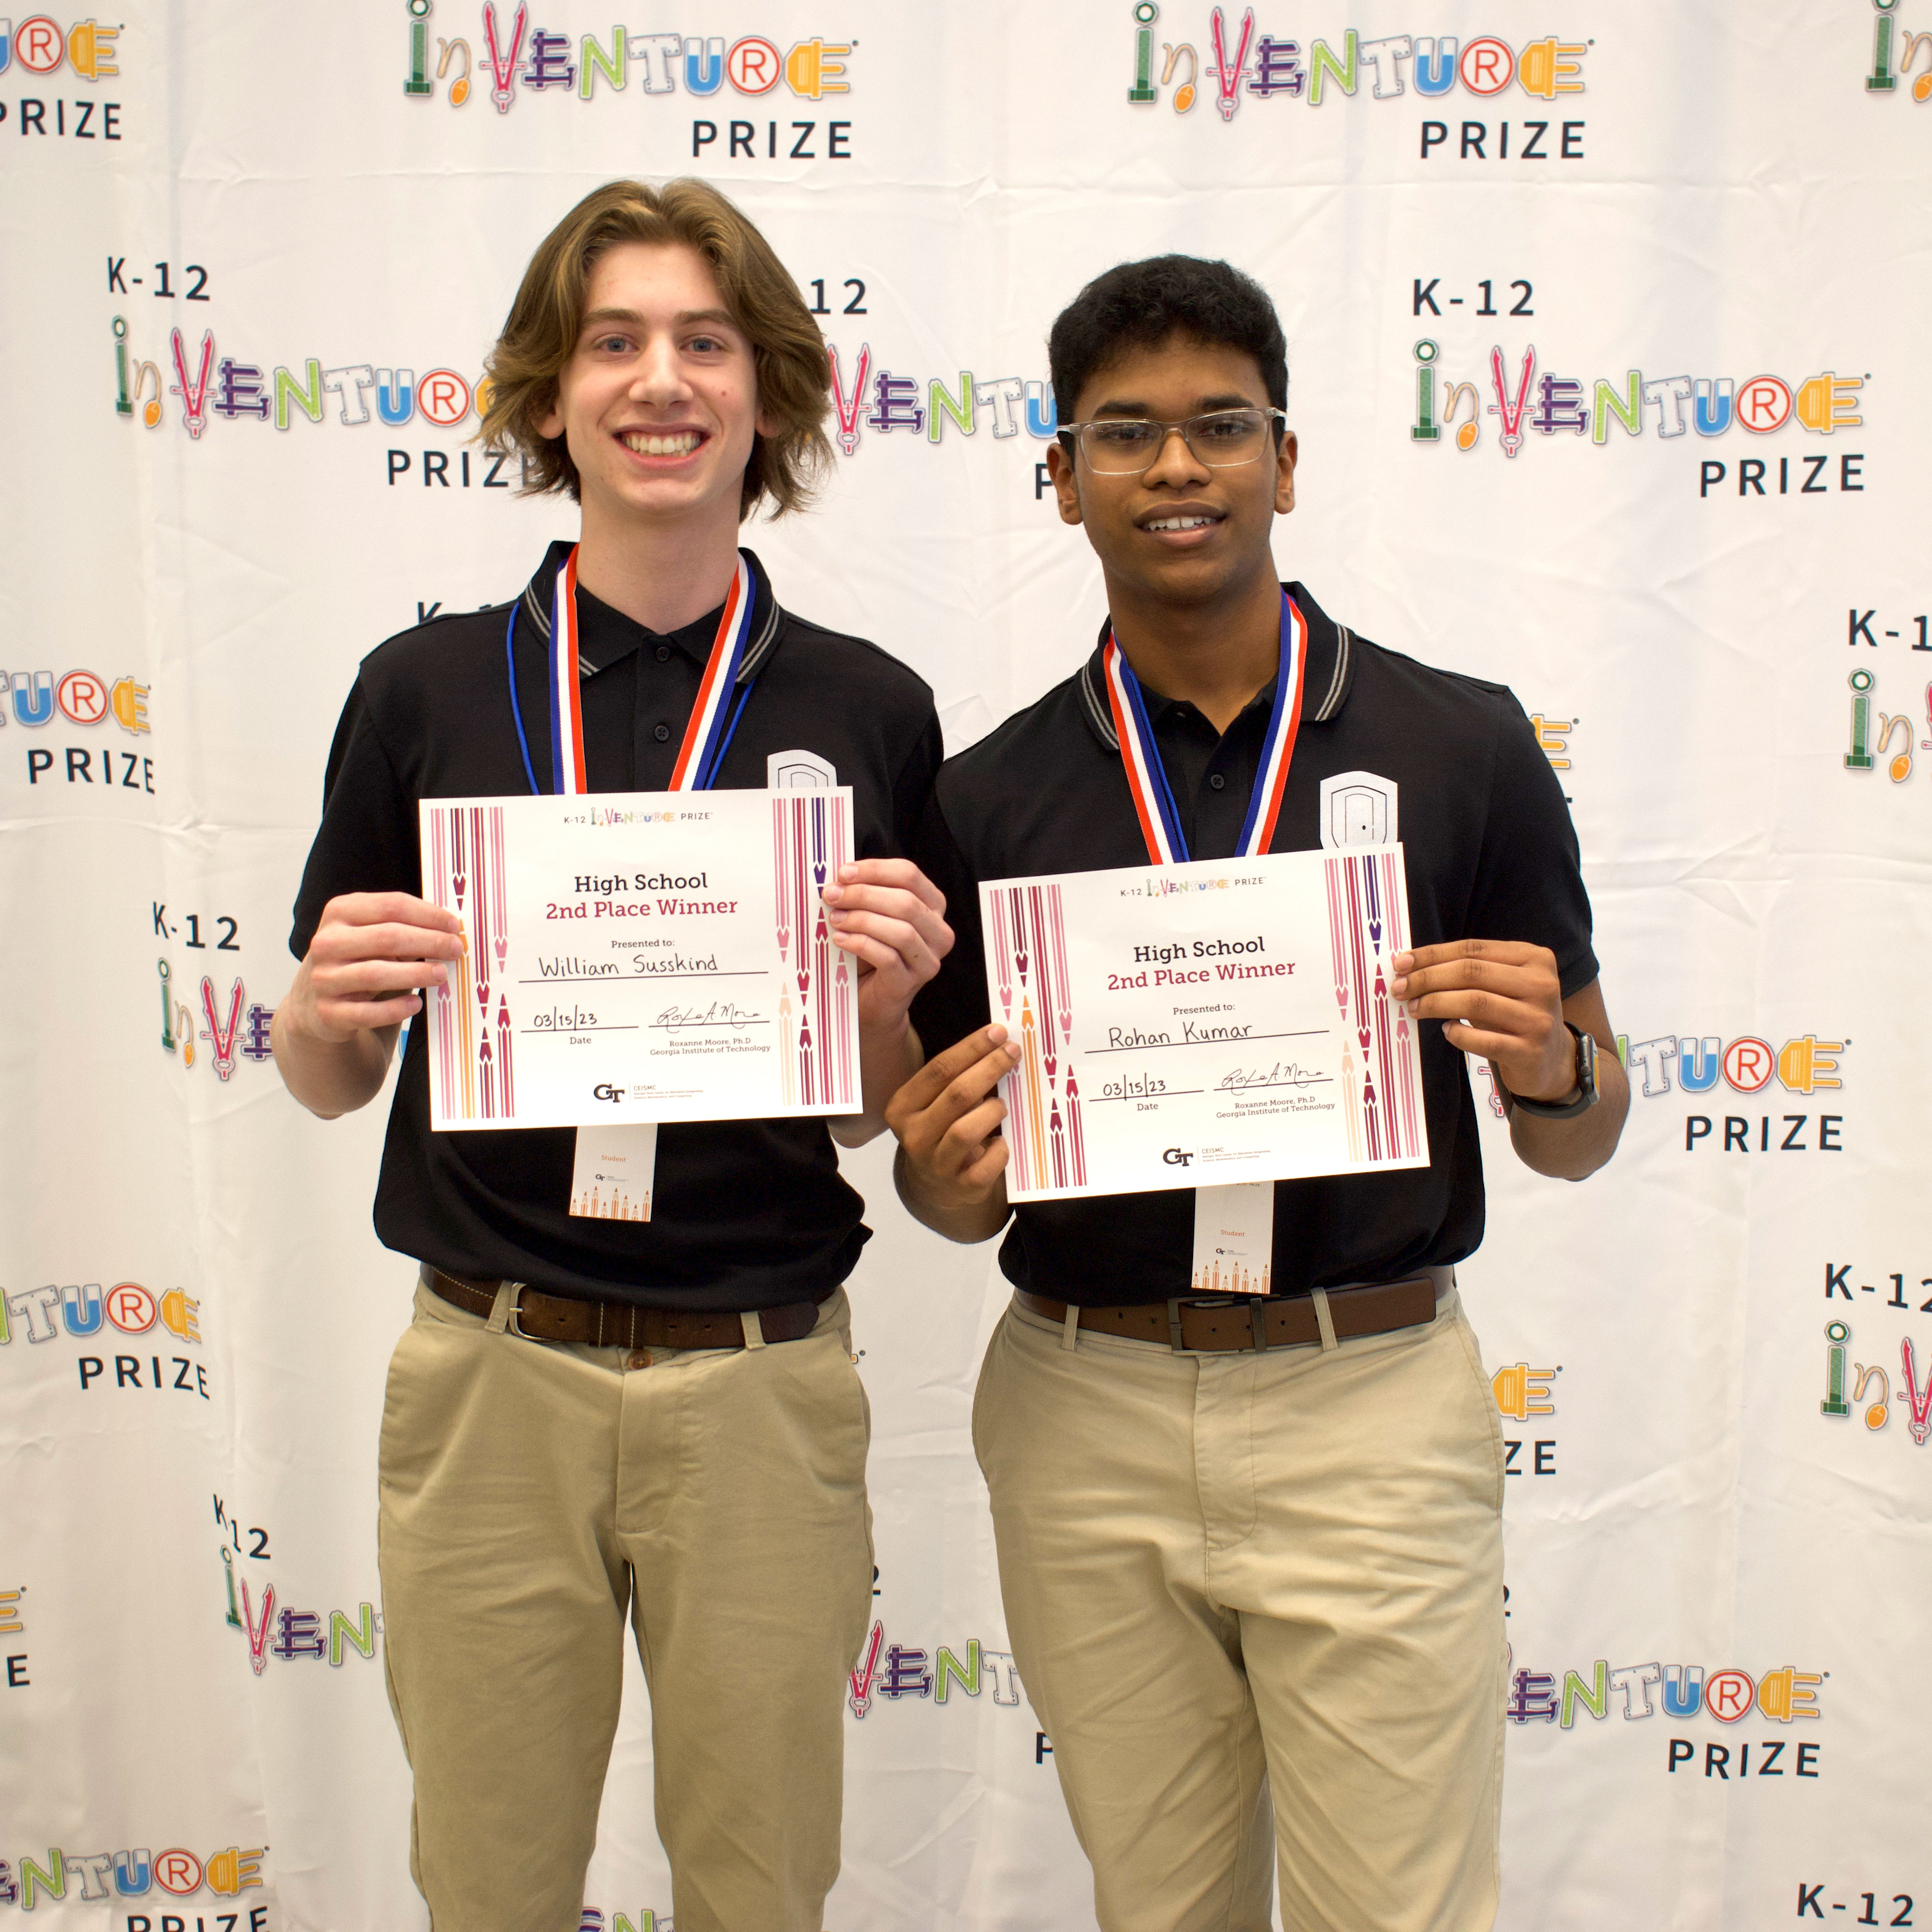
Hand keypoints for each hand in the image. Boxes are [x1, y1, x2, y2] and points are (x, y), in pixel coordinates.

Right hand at [283, 892, 466, 1045]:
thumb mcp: (371, 934)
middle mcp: (327, 943)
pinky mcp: (328, 1013)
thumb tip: (450, 931)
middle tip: (455, 950)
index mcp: (340, 912)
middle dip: (428, 942)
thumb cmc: (358, 960)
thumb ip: (402, 926)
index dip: (428, 914)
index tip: (454, 926)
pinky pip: (366, 1013)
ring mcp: (324, 978)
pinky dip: (395, 1009)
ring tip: (442, 974)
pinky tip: (416, 1004)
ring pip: (375, 974)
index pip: (391, 906)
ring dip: (415, 974)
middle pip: (387, 937)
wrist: (314, 1003)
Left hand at [821, 860, 952, 1034]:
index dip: (874, 870)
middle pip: (906, 902)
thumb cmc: (871, 951)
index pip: (909, 875)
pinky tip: (840, 939)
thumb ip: (864, 893)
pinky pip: (888, 957)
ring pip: (901, 931)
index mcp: (932, 905)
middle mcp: (938, 932)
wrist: (871, 1000)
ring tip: (834, 919)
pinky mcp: (910, 983)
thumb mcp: (872, 915)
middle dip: (863, 894)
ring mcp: (928, 960)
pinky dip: (860, 944)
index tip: (842, 873)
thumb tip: (838, 878)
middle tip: (831, 895)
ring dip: (862, 919)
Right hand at [885, 1025, 1019, 1219]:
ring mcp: (936, 1163)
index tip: (998, 1032)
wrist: (936, 1187)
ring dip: (992, 1111)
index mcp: (902, 1108)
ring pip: (966, 1130)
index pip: (939, 1070)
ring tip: (1001, 1105)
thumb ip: (955, 1078)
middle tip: (1013, 1052)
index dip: (971, 1048)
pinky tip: (1001, 1141)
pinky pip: (987, 1164)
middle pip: (956, 1094)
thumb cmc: (941, 1130)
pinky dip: (1000, 1149)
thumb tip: (997, 1044)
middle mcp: (914, 1135)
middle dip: (990, 1068)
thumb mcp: (935, 1104)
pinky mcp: (961, 1186)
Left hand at [1388, 939, 1574, 1103]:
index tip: (1400, 963)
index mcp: (1534, 957)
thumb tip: (1408, 965)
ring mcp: (1538, 1019)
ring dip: (1435, 1004)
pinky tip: (1446, 1030)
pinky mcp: (1530, 1051)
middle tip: (1399, 989)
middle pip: (1471, 972)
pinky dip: (1457, 1033)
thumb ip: (1468, 970)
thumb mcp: (1501, 985)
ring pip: (1474, 1002)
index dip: (1432, 954)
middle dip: (1427, 978)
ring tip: (1413, 1009)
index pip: (1473, 949)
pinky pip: (1483, 1040)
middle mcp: (1541, 984)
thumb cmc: (1513, 1014)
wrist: (1551, 1060)